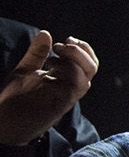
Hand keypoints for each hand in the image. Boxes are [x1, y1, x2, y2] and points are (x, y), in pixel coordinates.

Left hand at [0, 31, 97, 145]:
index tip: (66, 39)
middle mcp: (70, 86)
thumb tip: (45, 33)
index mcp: (65, 78)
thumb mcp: (25, 70)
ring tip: (55, 54)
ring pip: (88, 74)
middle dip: (81, 51)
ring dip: (75, 59)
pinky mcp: (62, 103)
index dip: (82, 48)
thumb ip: (36, 53)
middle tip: (62, 44)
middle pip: (92, 66)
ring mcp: (68, 95)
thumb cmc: (14, 99)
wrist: (4, 124)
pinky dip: (70, 72)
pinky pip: (77, 86)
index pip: (86, 61)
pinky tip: (50, 68)